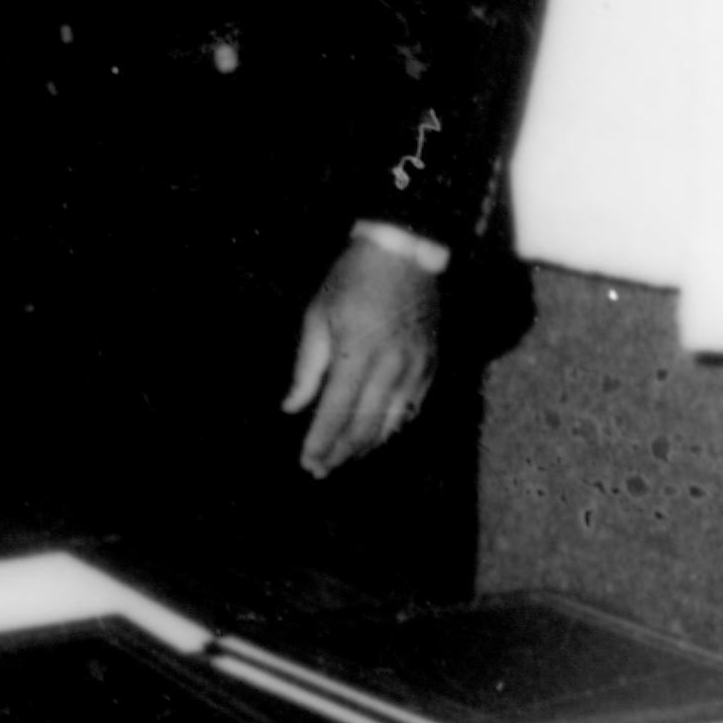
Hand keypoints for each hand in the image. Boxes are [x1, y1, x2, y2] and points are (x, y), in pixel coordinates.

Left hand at [283, 236, 441, 477]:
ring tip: (343, 458)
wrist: (404, 253)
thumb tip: (291, 406)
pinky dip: (391, 428)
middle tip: (321, 469)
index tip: (307, 461)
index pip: (336, 411)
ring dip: (366, 447)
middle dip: (341, 452)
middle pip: (365, 426)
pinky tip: (375, 437)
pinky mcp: (431, 365)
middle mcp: (391, 366)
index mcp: (357, 351)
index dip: (321, 441)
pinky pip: (412, 409)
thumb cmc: (351, 280)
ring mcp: (416, 368)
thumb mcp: (317, 315)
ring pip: (392, 424)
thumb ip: (307, 367)